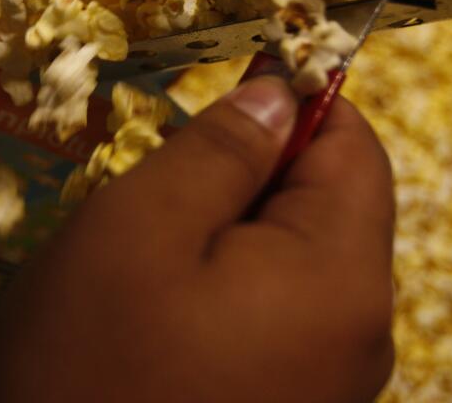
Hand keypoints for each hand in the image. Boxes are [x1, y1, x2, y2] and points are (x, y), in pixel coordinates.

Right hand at [0, 76, 395, 402]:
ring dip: (230, 233)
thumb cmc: (90, 365)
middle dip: (253, 174)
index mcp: (341, 278)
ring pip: (296, 264)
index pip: (356, 145)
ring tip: (147, 256)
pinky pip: (278, 319)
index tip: (226, 79)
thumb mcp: (139, 230)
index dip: (299, 96)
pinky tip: (158, 312)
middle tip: (159, 187)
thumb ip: (219, 150)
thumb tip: (280, 92)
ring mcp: (331, 385)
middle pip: (331, 207)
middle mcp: (360, 335)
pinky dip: (228, 289)